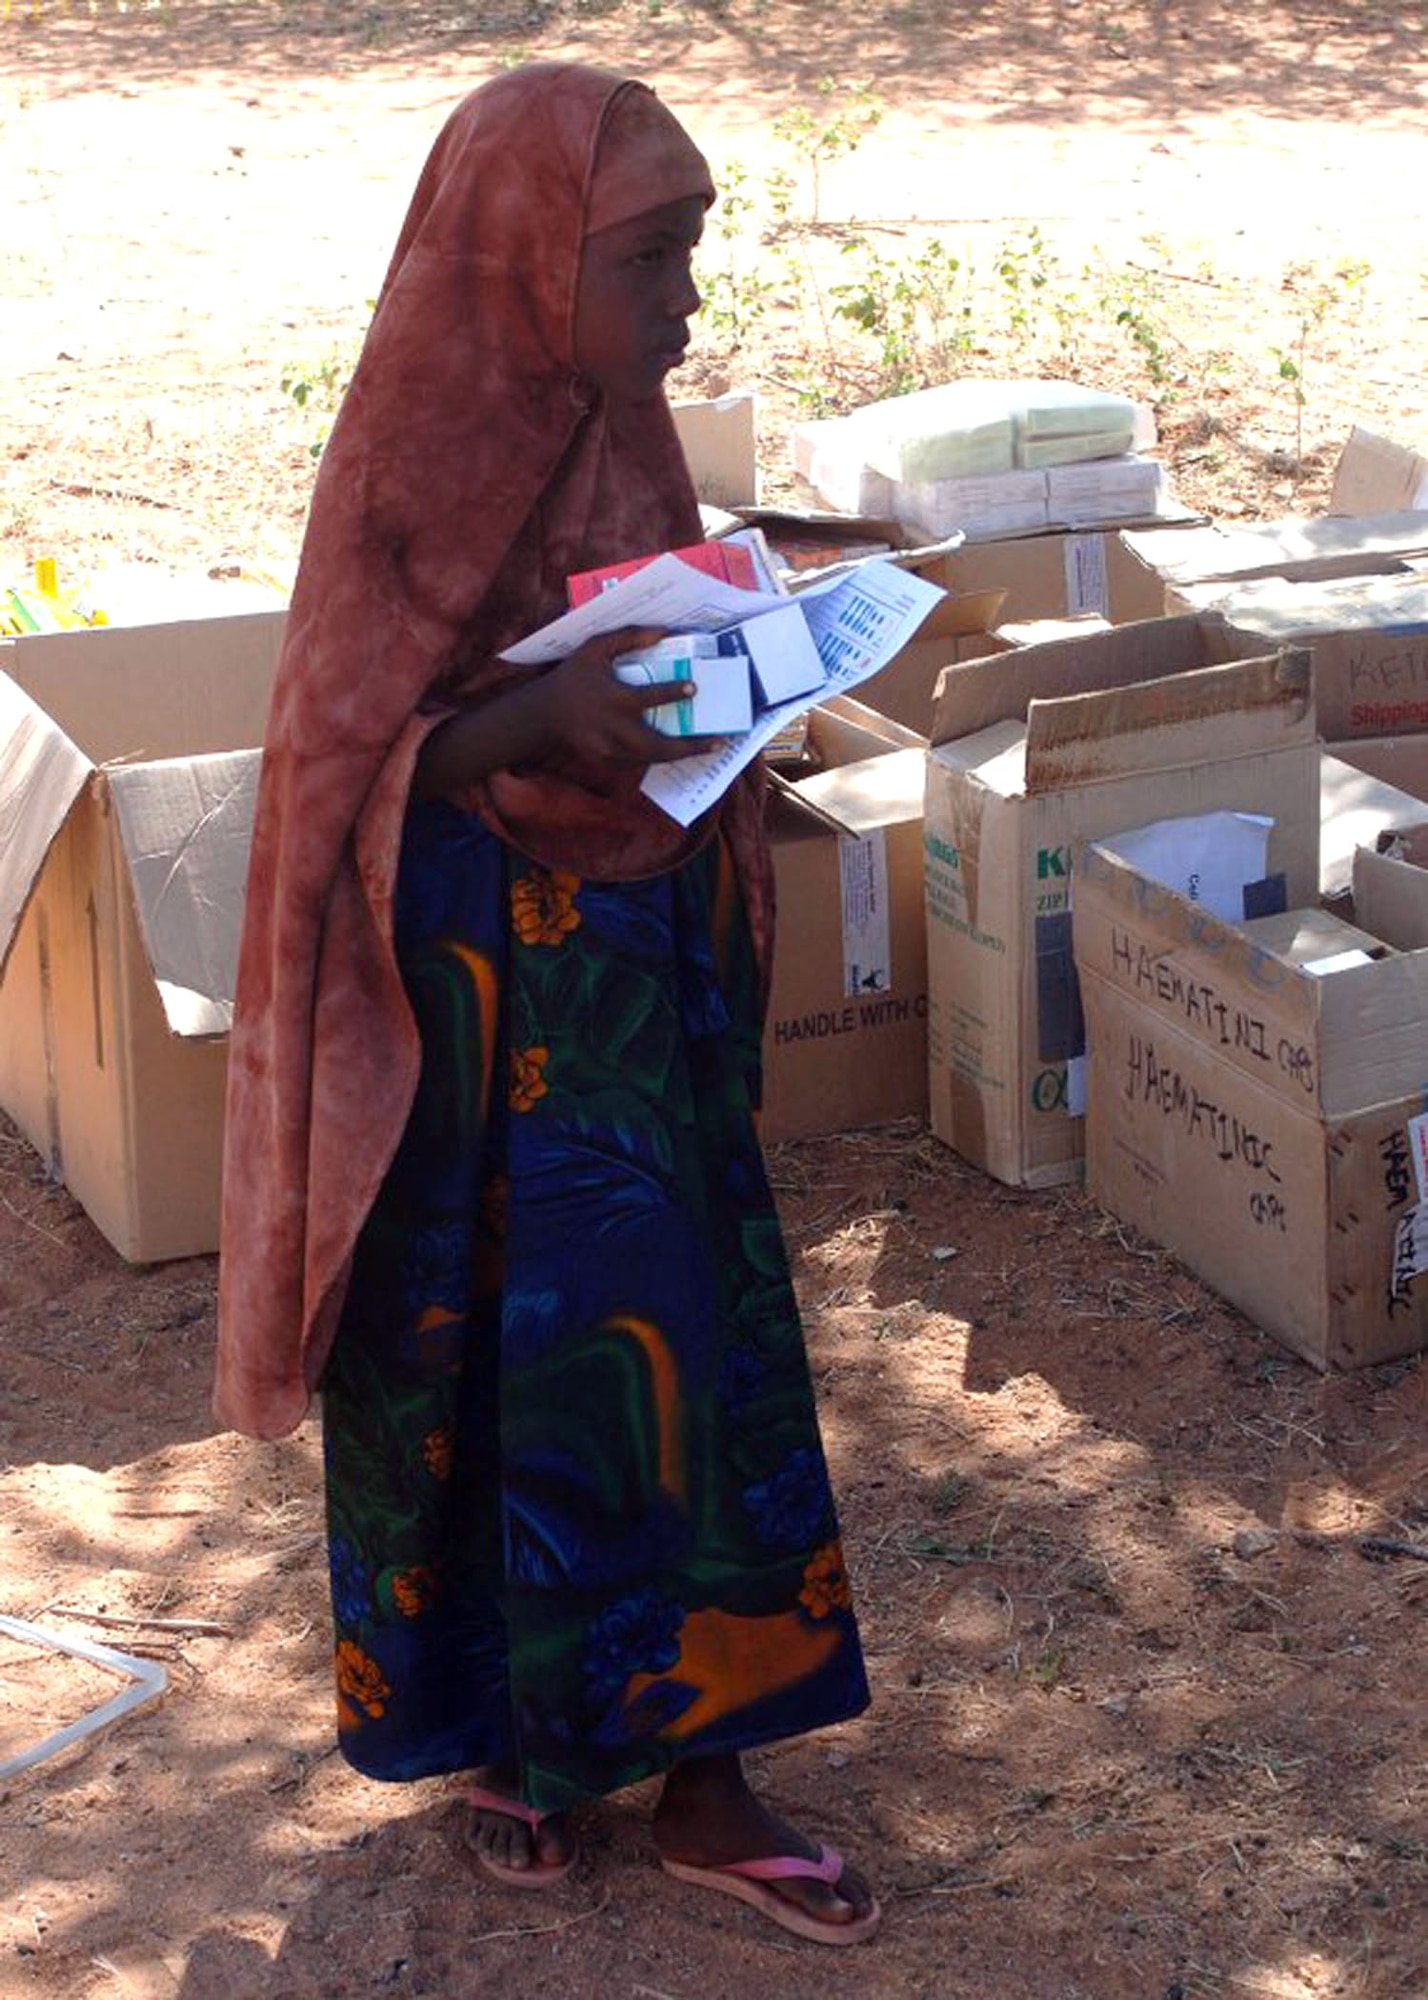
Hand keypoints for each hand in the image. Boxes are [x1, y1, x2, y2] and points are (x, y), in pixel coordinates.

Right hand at [535, 627, 718, 767]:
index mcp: (614, 699)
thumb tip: (662, 632)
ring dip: (680, 755)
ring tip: (706, 748)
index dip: (673, 693)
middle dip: (690, 747)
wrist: (543, 715)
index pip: (649, 697)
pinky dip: (659, 757)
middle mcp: (615, 729)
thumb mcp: (594, 649)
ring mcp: (611, 749)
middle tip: (717, 742)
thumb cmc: (572, 678)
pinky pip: (639, 762)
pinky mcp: (608, 762)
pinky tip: (677, 751)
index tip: (693, 689)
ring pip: (653, 758)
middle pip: (659, 745)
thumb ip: (627, 637)